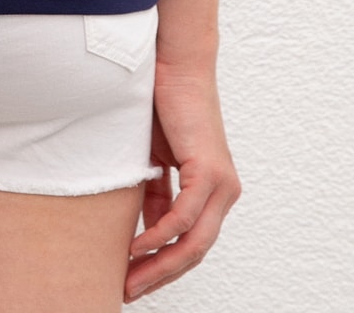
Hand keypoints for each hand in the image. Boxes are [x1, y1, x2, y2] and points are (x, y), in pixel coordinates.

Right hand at [122, 59, 241, 301]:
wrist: (175, 64)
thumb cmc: (162, 105)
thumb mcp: (155, 160)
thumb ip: (155, 193)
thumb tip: (145, 231)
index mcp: (213, 191)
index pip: (190, 243)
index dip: (162, 266)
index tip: (133, 282)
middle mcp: (224, 193)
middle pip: (194, 252)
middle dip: (159, 277)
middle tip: (128, 292)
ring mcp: (221, 184)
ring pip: (193, 242)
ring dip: (158, 266)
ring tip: (129, 280)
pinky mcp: (209, 171)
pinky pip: (183, 217)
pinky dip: (159, 235)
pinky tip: (136, 248)